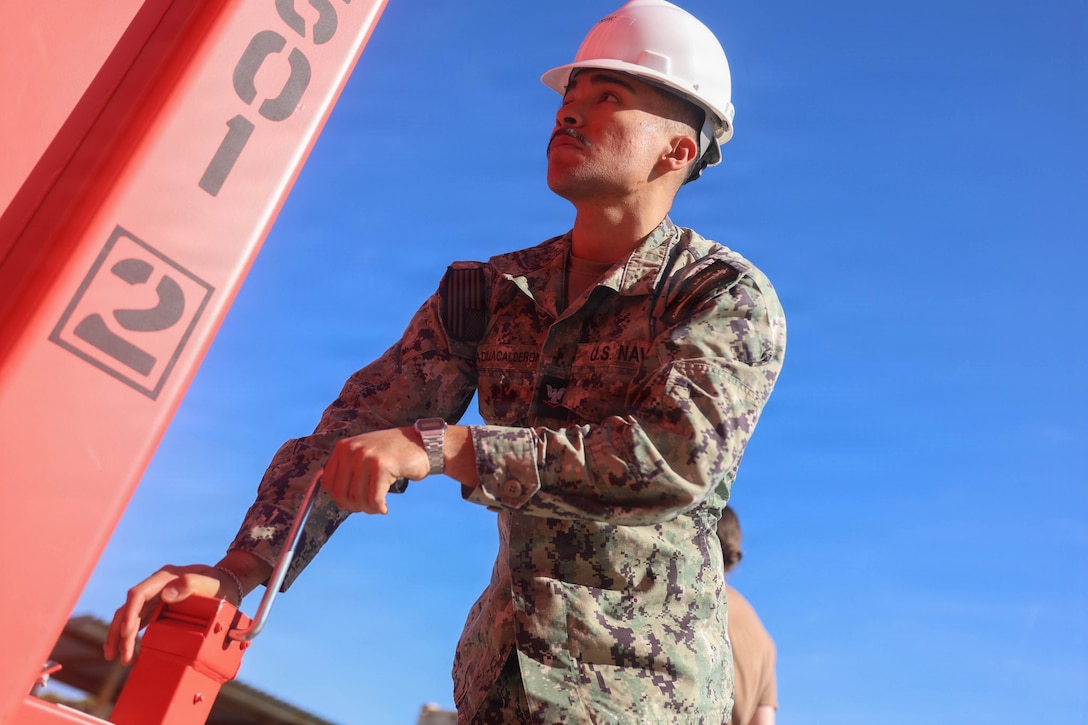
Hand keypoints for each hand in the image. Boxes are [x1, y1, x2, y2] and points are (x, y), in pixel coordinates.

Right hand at [103, 564, 236, 664]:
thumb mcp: (210, 583)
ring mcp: (157, 596)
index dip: (129, 614)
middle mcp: (157, 586)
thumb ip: (191, 584)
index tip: (126, 634)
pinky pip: (139, 621)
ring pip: (130, 615)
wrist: (227, 583)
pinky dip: (131, 635)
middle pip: (130, 607)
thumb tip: (166, 594)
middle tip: (119, 655)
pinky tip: (127, 650)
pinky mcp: (159, 607)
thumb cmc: (219, 583)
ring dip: (121, 636)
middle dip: (120, 632)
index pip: (138, 594)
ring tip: (118, 658)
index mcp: (166, 577)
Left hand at [323, 427, 428, 513]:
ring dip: (369, 509)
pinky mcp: (382, 467)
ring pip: (357, 499)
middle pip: (341, 494)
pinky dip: (379, 508)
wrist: (421, 443)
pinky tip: (384, 508)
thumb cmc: (393, 453)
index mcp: (343, 448)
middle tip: (368, 507)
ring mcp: (366, 457)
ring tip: (378, 506)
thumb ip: (348, 471)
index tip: (354, 503)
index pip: (328, 483)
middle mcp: (352, 450)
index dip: (340, 499)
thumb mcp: (364, 454)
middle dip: (354, 507)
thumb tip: (339, 501)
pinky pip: (374, 499)